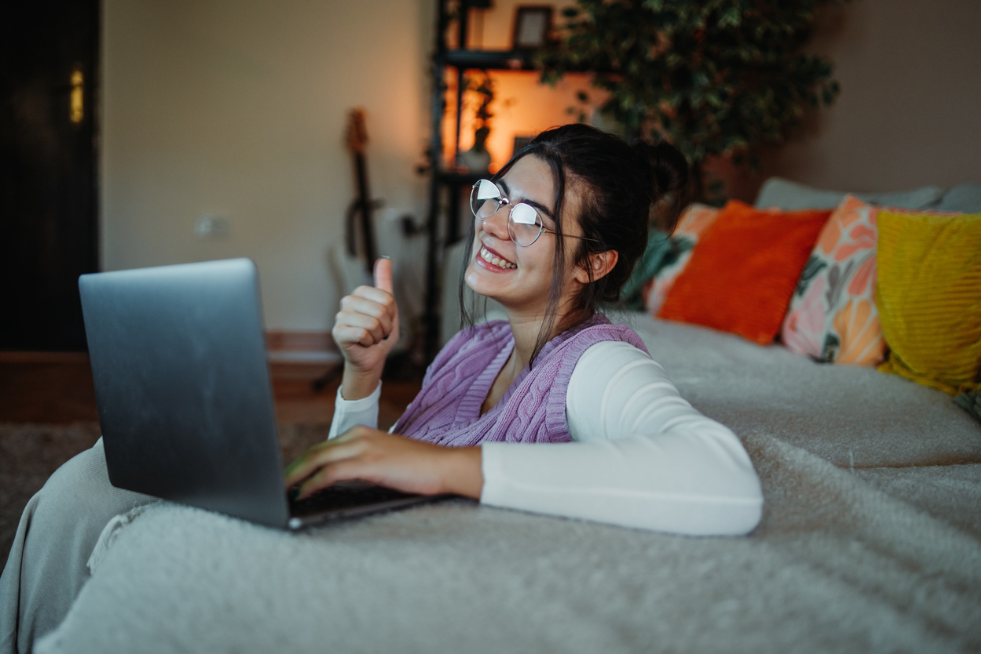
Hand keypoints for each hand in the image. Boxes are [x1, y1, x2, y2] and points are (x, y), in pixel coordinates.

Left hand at [284, 426, 482, 499]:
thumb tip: (339, 480)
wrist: (445, 465)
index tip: (288, 477)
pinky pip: (330, 473)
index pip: (323, 447)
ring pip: (317, 459)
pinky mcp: (368, 462)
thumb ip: (362, 464)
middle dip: (292, 470)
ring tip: (281, 491)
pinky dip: (313, 483)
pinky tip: (303, 494)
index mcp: (362, 433)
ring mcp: (363, 447)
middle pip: (314, 451)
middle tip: (275, 486)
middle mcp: (358, 436)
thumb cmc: (420, 468)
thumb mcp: (385, 460)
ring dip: (295, 477)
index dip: (302, 463)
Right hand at [332, 258, 399, 397]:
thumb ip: (385, 283)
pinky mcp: (338, 332)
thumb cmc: (380, 333)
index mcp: (360, 292)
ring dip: (378, 336)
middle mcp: (348, 301)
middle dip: (386, 327)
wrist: (372, 357)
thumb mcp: (389, 307)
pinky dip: (369, 342)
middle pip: (380, 311)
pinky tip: (363, 343)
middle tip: (379, 332)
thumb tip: (384, 259)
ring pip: (372, 324)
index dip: (392, 314)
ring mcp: (340, 316)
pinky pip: (363, 334)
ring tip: (372, 338)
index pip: (387, 298)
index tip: (386, 321)